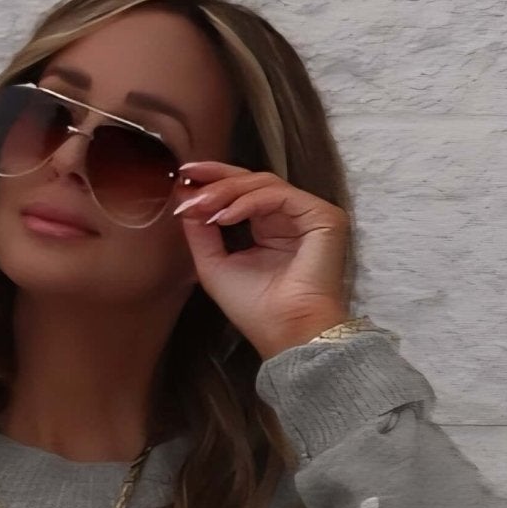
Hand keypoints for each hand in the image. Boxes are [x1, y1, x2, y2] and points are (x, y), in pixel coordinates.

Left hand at [172, 160, 351, 360]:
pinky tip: (225, 216)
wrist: (286, 332)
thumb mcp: (214, 265)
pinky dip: (249, 202)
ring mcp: (307, 215)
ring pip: (265, 183)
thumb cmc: (255, 309)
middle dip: (217, 177)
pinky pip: (281, 195)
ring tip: (202, 205)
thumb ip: (200, 232)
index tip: (183, 176)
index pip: (242, 193)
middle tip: (188, 176)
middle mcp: (289, 218)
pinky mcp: (323, 216)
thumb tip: (185, 198)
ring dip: (227, 191)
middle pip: (253, 181)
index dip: (213, 181)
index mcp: (268, 228)